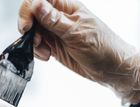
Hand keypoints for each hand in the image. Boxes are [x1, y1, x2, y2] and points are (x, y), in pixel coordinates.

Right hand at [18, 0, 139, 103]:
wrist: (112, 69)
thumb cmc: (102, 47)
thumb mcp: (77, 33)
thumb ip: (55, 21)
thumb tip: (37, 4)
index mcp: (66, 7)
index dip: (29, 9)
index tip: (27, 26)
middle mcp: (58, 17)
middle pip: (32, 14)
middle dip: (28, 28)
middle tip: (34, 40)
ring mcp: (55, 32)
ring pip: (32, 31)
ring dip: (33, 42)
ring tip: (45, 52)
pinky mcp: (54, 45)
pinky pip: (37, 44)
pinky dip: (36, 51)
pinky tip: (47, 56)